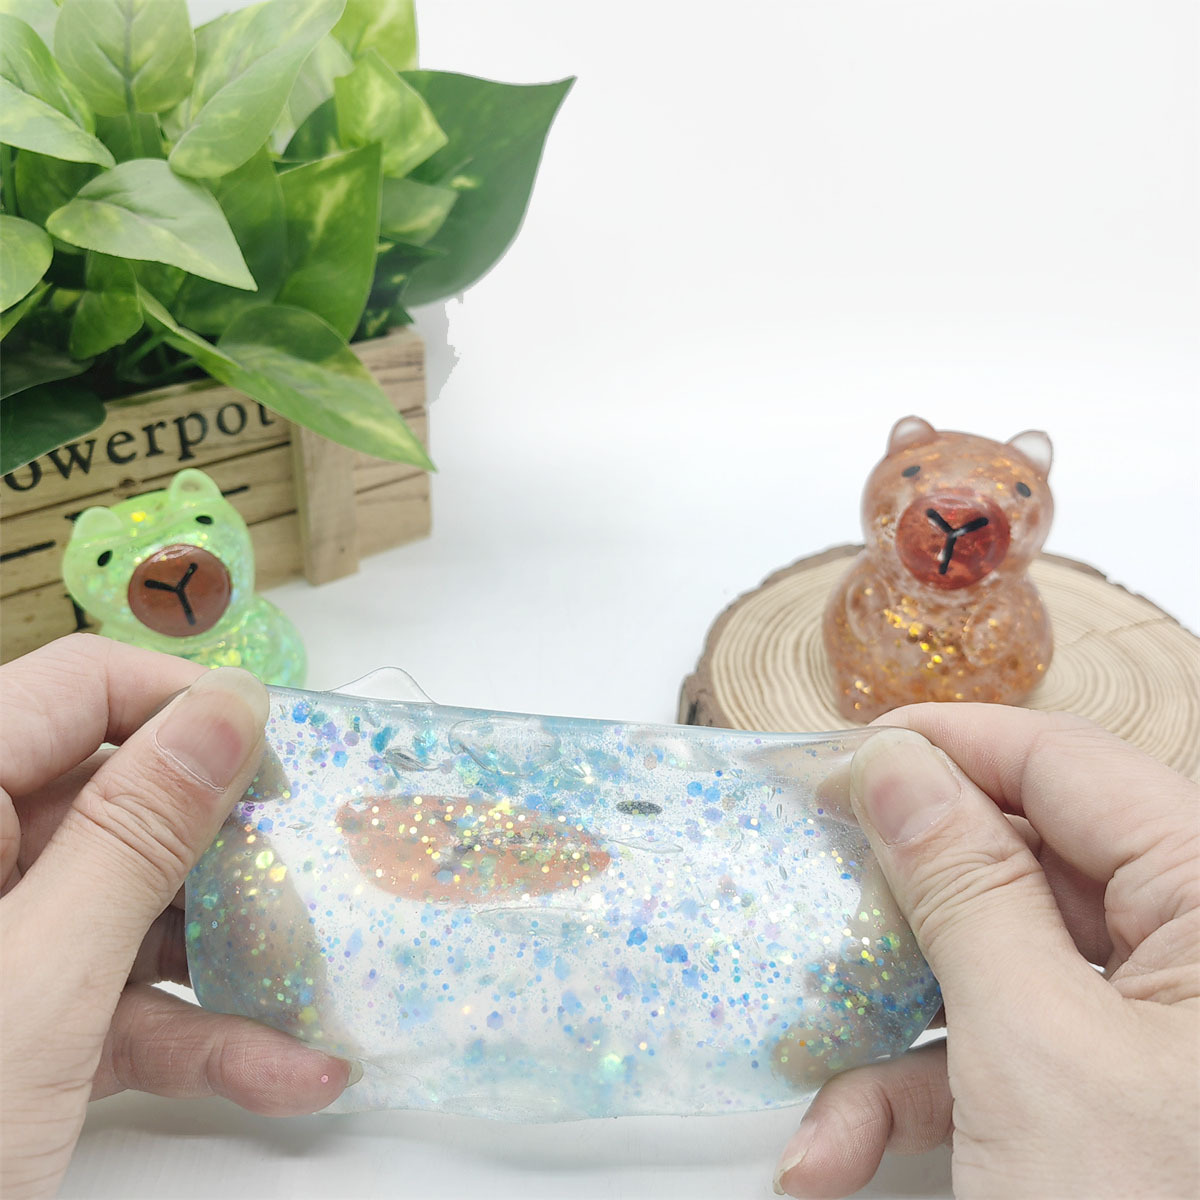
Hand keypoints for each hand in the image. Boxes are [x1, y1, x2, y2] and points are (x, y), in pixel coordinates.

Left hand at [0, 635, 353, 1198]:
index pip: (79, 688)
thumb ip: (135, 836)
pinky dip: (200, 1033)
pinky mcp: (25, 1023)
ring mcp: (3, 944)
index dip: (185, 708)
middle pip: (124, 803)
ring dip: (231, 956)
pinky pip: (122, 997)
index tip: (278, 759)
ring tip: (318, 986)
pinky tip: (284, 1070)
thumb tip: (228, 708)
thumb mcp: (37, 984)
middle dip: (229, 849)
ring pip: (135, 906)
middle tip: (319, 876)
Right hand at [774, 704, 1199, 1198]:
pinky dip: (921, 1102)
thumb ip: (959, 885)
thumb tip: (890, 763)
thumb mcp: (1034, 1050)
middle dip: (903, 912)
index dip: (948, 744)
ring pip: (1001, 970)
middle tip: (808, 895)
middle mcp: (1197, 952)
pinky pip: (1008, 1054)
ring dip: (893, 1043)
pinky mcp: (1119, 1093)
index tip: (839, 752)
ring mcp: (1159, 1029)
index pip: (1068, 764)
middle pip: (1024, 866)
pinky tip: (841, 1159)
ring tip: (819, 1114)